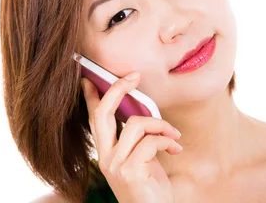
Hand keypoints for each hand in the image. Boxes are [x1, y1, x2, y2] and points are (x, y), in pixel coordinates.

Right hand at [81, 72, 181, 202]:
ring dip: (161, 124)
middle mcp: (106, 158)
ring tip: (174, 134)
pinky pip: (151, 142)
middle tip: (134, 76)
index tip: (89, 78)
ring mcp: (116, 165)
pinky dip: (168, 140)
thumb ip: (136, 139)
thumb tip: (140, 111)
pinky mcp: (131, 172)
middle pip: (103, 113)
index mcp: (106, 153)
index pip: (93, 119)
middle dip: (117, 89)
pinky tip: (176, 148)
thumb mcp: (141, 160)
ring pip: (136, 125)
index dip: (91, 97)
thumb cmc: (151, 189)